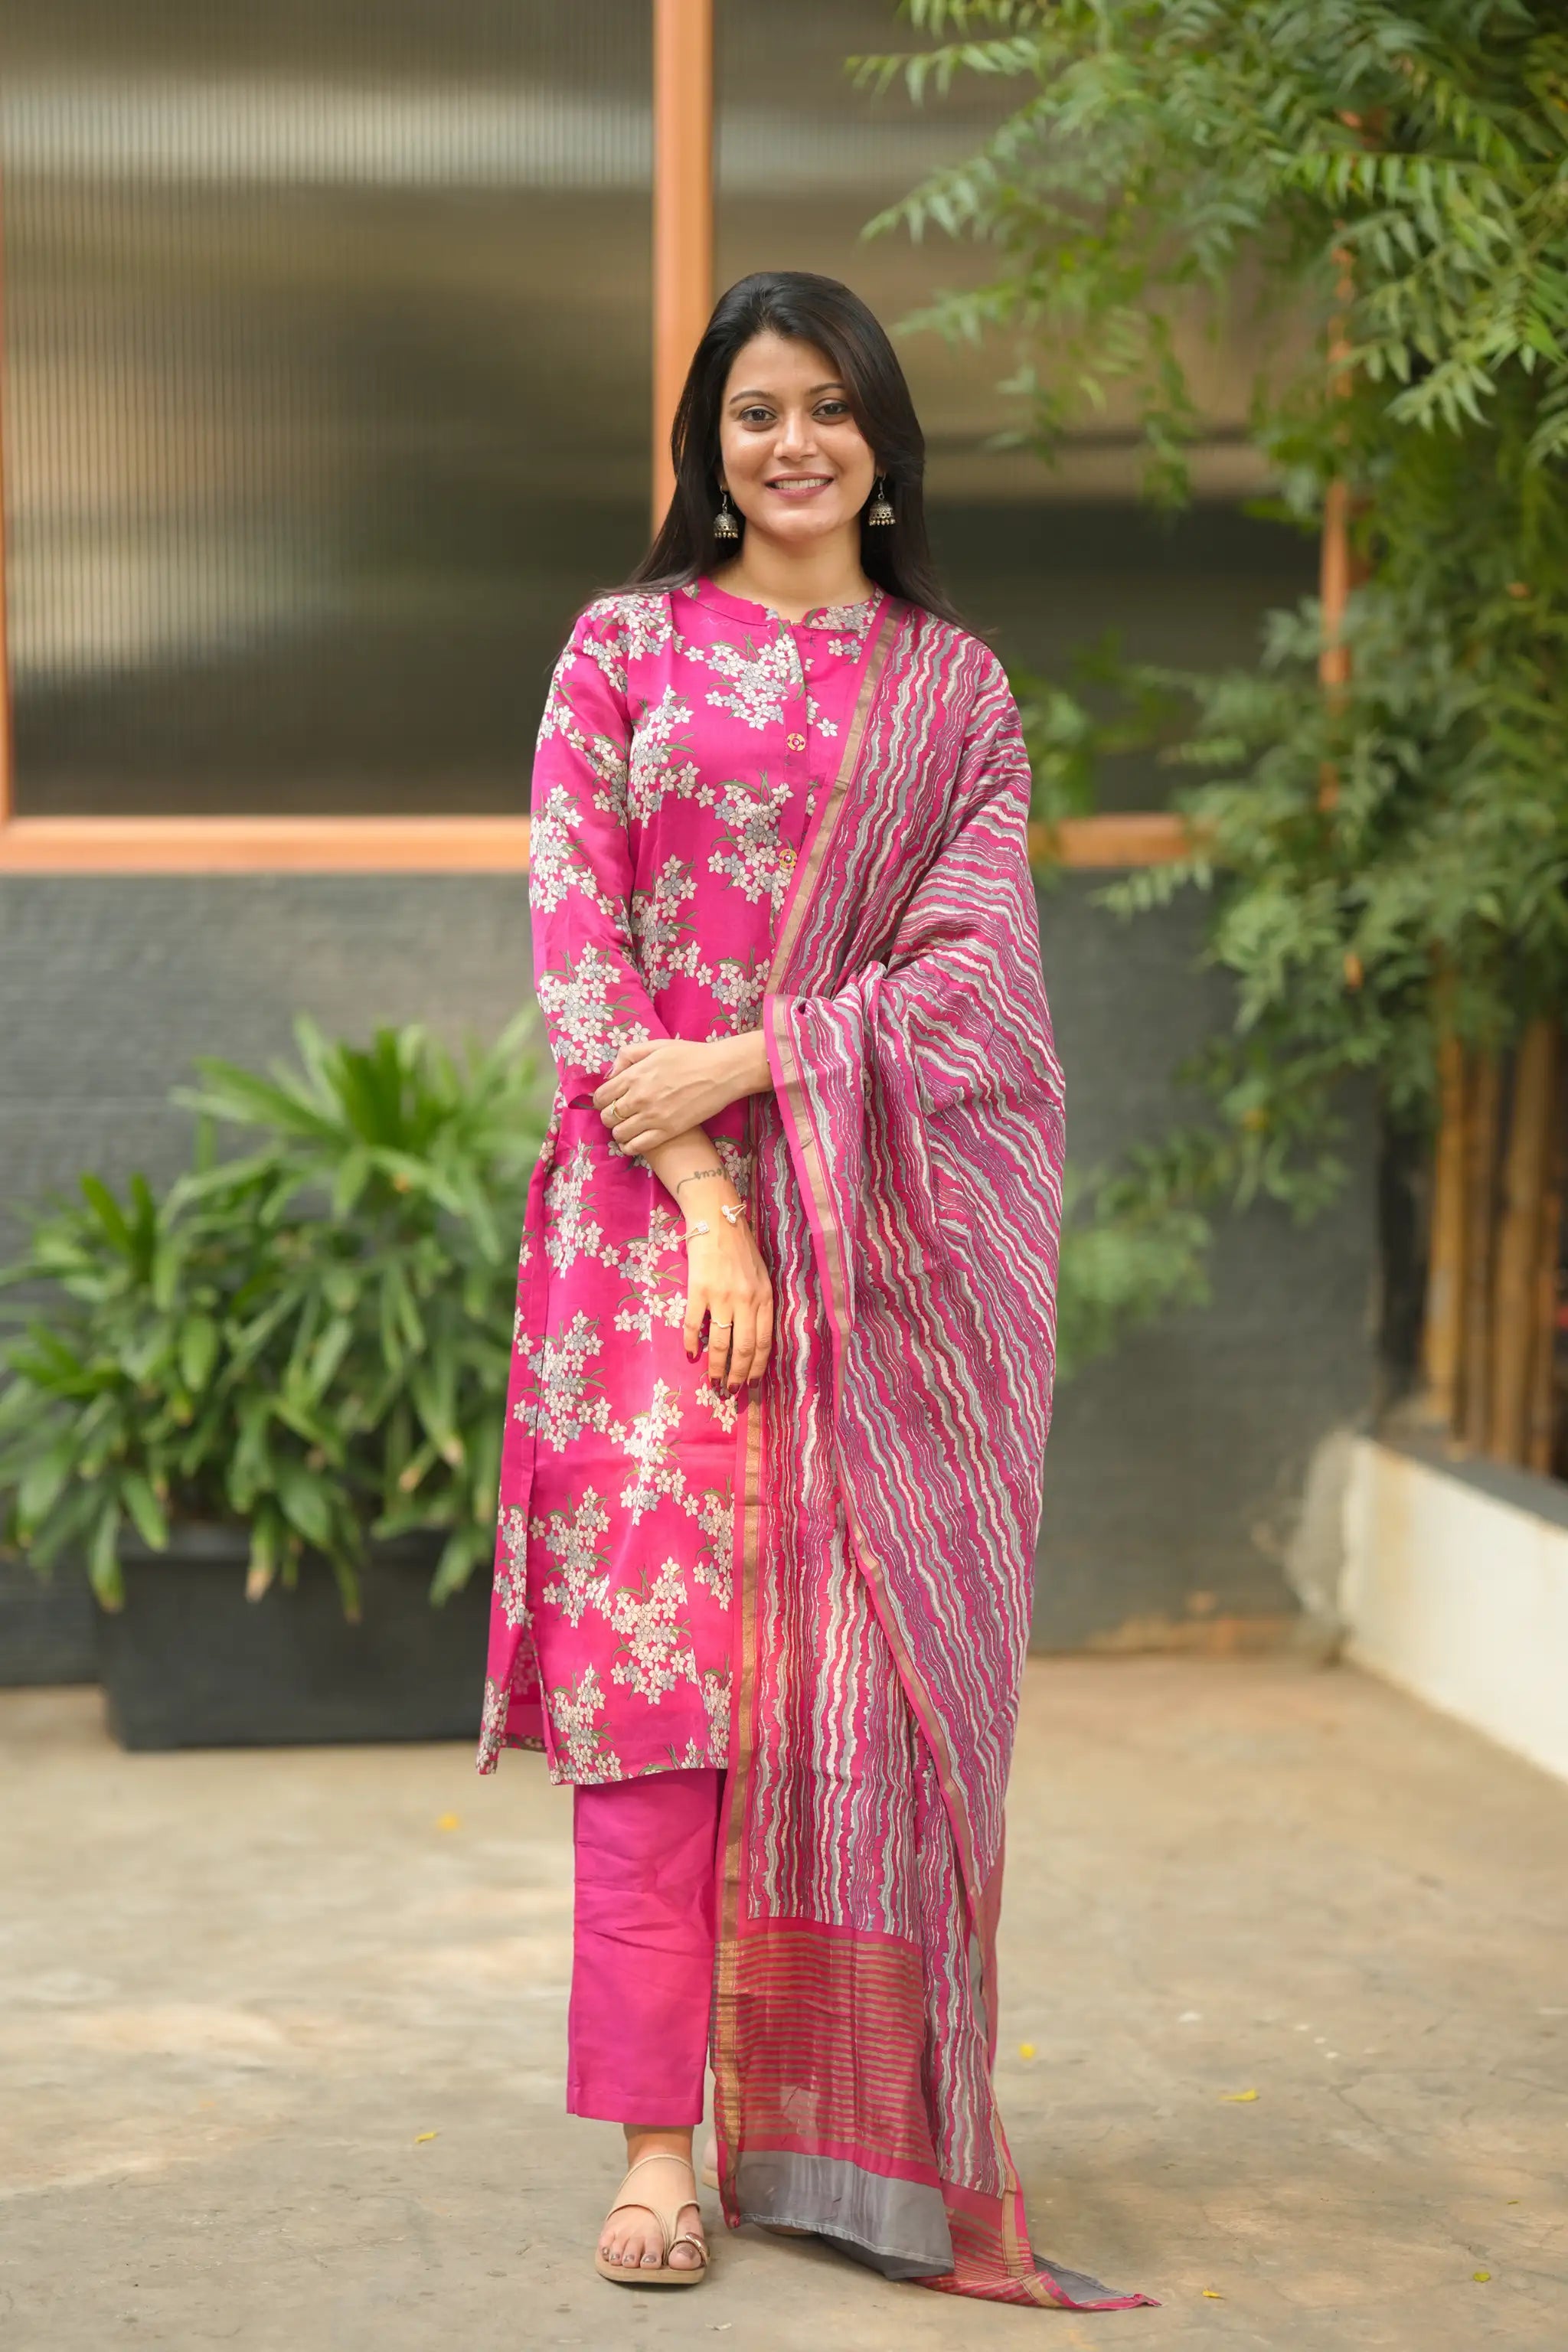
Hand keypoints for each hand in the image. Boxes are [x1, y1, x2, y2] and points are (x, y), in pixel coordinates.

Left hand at [592, 1034, 769, 1155]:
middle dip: (609, 1116)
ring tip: (628, 1128)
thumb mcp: (656, 1046)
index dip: (601, 1100)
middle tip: (620, 1114)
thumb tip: (610, 1075)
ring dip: (619, 1132)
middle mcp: (638, 1097)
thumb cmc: (691, 1055)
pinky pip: (637, 1147)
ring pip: (619, 1134)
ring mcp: (652, 1117)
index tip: (610, 1101)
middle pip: (607, 1116)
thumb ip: (628, 1055)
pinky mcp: (667, 1132)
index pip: (601, 1096)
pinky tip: (634, 1141)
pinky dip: (630, 1146)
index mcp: (634, 1075)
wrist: (721, 1072)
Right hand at [681, 1200, 773, 1392]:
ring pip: (720, 1342)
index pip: (765, 1342)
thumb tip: (752, 1338)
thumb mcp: (761, 1276)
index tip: (751, 1385)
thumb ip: (759, 1304)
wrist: (717, 1218)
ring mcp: (722, 1296)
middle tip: (730, 1392)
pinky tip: (691, 1355)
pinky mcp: (698, 1289)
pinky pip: (693, 1324)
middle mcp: (747, 1300)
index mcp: (765, 1297)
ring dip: (717, 1367)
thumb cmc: (740, 1248)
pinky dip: (691, 1343)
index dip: (757, 1367)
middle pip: (744, 1348)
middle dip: (738, 1375)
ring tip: (713, 1382)